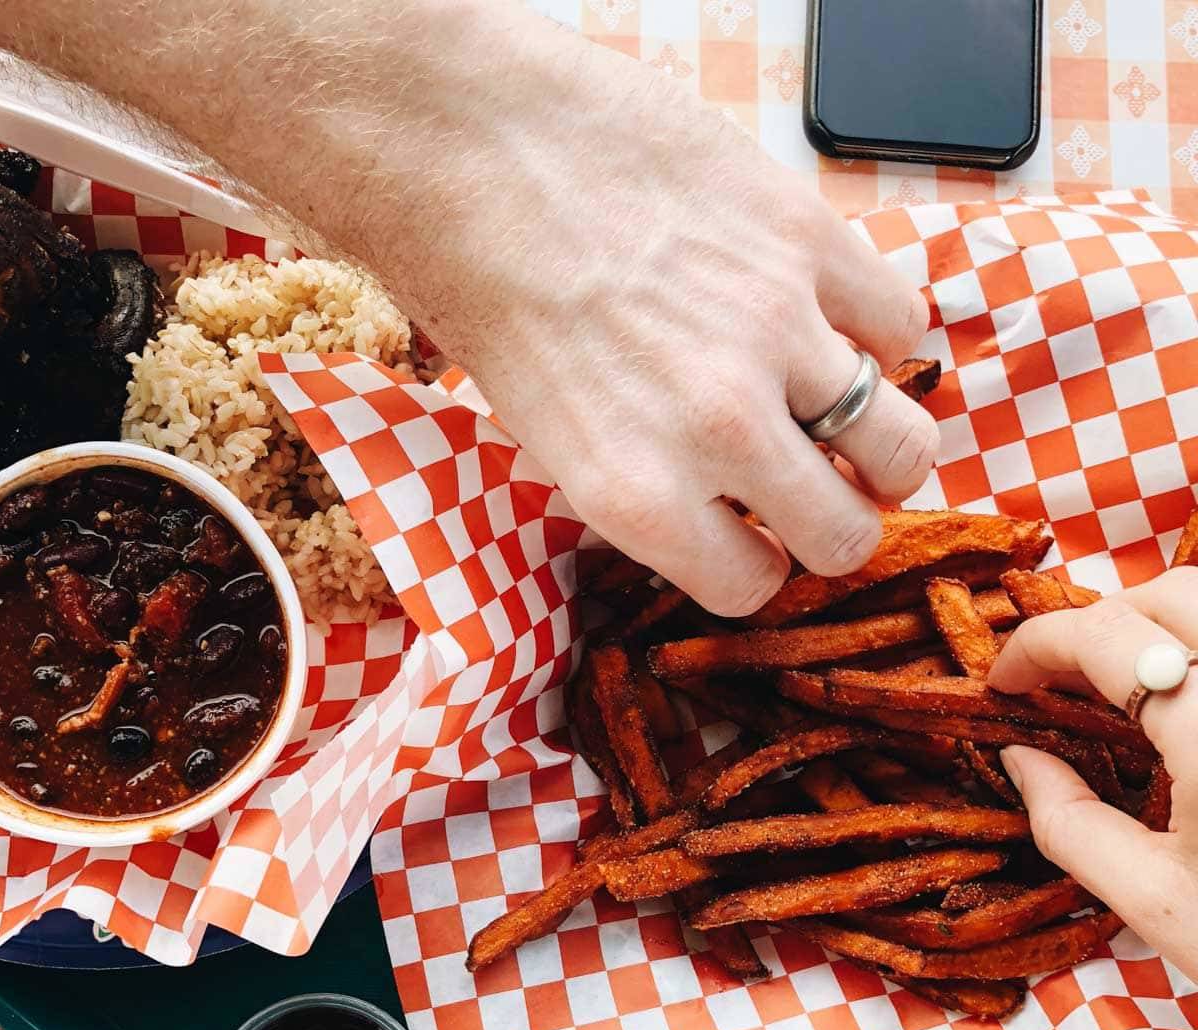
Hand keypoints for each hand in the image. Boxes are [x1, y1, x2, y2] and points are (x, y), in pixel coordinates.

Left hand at [0, 0, 935, 617]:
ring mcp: (766, 326)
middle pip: (847, 538)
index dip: (745, 586)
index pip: (745, 595)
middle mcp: (707, 421)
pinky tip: (847, 334)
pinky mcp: (799, 233)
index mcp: (620, 488)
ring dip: (881, 448)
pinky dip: (892, 340)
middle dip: (830, 540)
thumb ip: (603, 484)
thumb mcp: (506, 422)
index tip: (737, 563)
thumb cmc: (447, 273)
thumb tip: (661, 525)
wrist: (434, 121)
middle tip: (802, 511)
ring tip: (845, 429)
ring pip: (901, 440)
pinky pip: (909, 323)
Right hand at [990, 570, 1197, 980]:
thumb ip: (1071, 824)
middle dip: (1103, 624)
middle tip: (1060, 680)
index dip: (1038, 646)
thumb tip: (1022, 760)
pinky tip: (1190, 704)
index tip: (1003, 681)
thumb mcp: (1156, 903)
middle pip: (1172, 595)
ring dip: (1163, 627)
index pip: (1106, 638)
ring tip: (1124, 686)